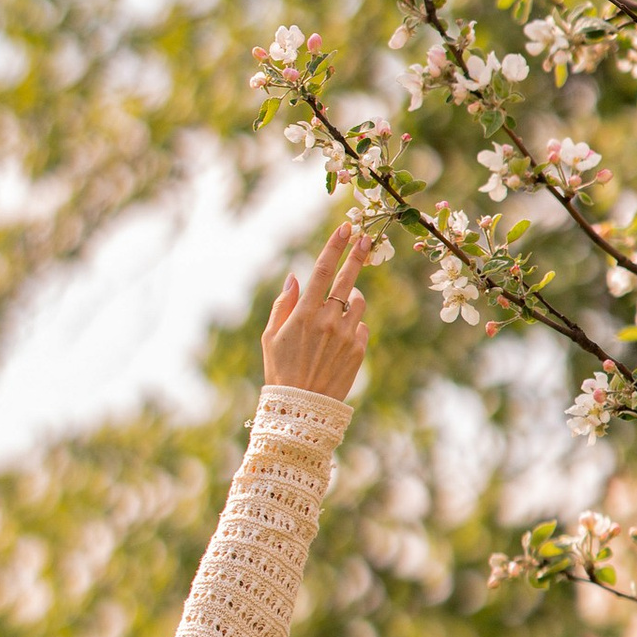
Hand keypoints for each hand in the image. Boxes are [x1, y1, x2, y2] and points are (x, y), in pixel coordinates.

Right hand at [262, 220, 369, 400]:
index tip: (346, 228)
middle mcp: (328, 320)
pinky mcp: (358, 350)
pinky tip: (338, 340)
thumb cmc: (280, 370)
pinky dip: (352, 326)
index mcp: (304, 313)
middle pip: (348, 278)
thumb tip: (295, 276)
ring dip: (352, 298)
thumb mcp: (270, 336)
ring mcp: (346, 335)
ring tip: (339, 308)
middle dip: (358, 254)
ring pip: (359, 302)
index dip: (335, 246)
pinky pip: (361, 326)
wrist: (302, 408)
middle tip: (365, 238)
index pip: (323, 270)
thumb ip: (283, 304)